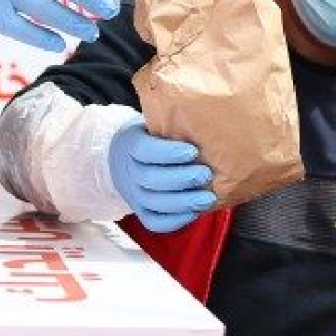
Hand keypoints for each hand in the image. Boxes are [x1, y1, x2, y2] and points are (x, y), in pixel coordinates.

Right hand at [107, 117, 215, 233]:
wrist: (126, 159)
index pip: (145, 151)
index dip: (169, 153)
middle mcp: (128, 172)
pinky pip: (155, 222)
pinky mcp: (141, 212)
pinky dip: (174, 221)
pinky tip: (194, 213)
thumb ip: (170, 124)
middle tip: (206, 175)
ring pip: (154, 202)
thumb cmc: (152, 138)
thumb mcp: (153, 124)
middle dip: (181, 179)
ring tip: (208, 198)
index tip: (193, 151)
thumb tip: (205, 113)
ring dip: (183, 202)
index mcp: (130, 145)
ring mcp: (133, 195)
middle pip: (151, 179)